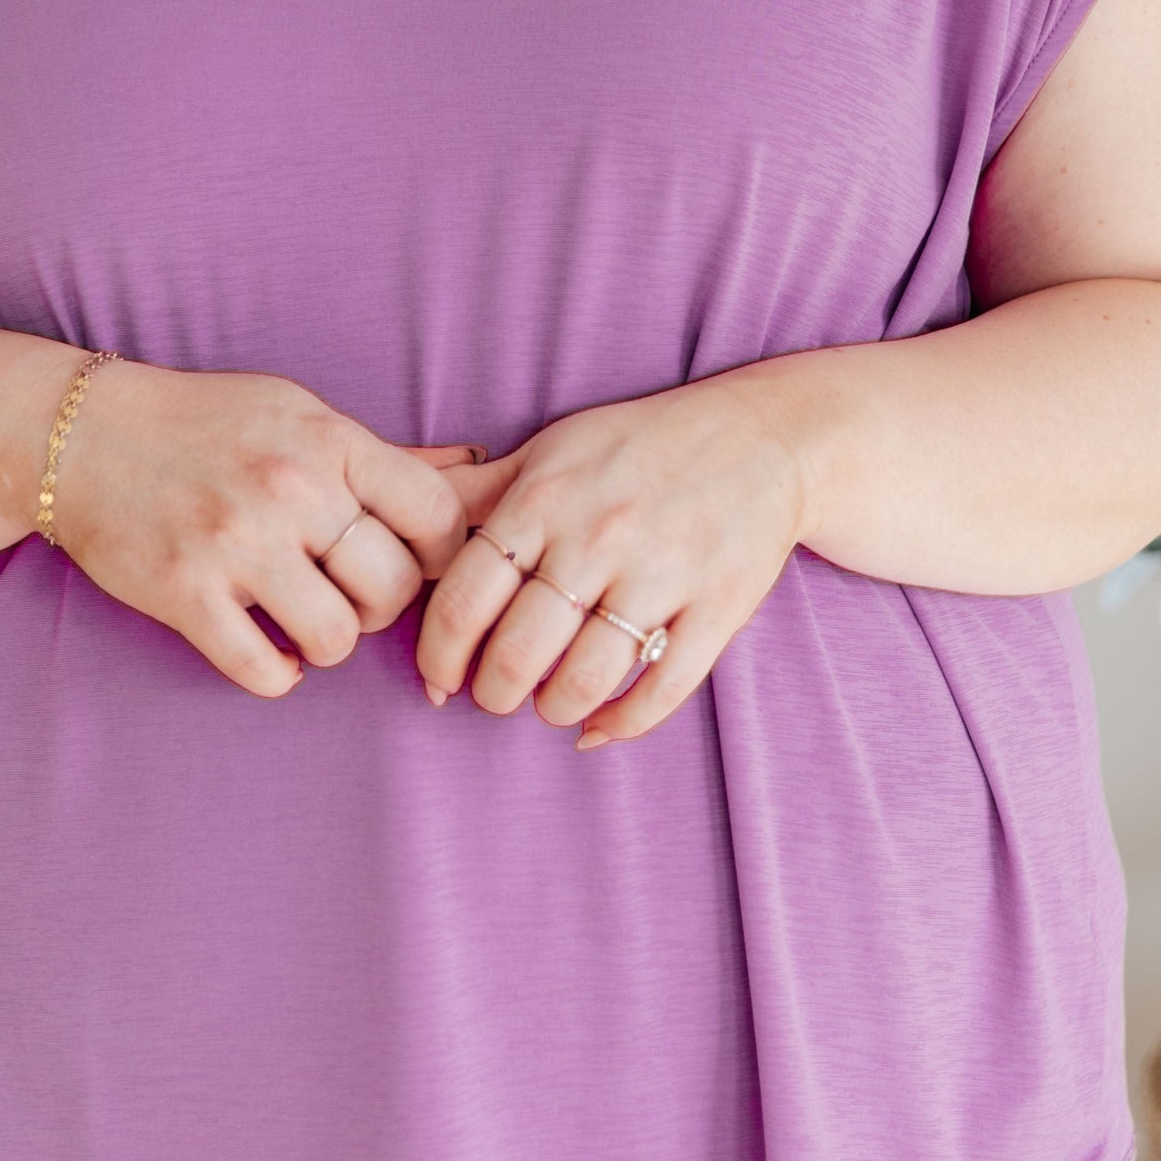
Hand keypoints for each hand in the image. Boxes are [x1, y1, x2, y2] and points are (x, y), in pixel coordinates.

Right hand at [48, 358, 479, 697]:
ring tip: (306, 622)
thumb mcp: (298, 412)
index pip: (437, 514)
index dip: (443, 554)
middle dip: (382, 606)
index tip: (415, 562)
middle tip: (350, 595)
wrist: (79, 434)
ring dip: (329, 643)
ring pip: (337, 638)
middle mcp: (290, 490)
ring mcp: (236, 545)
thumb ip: (380, 456)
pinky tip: (267, 648)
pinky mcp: (186, 594)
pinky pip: (264, 672)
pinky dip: (277, 673)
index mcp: (327, 441)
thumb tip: (476, 467)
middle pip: (394, 587)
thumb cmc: (203, 422)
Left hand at [413, 378, 802, 746]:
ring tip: (547, 704)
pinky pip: (661, 691)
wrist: (763, 434)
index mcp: (545, 499)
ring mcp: (664, 574)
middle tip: (495, 695)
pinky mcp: (720, 608)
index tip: (440, 680)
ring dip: (553, 709)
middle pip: (518, 652)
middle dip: (492, 693)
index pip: (465, 599)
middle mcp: (599, 536)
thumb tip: (398, 523)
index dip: (440, 656)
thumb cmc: (637, 447)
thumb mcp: (548, 450)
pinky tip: (598, 726)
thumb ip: (473, 493)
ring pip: (584, 680)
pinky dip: (621, 724)